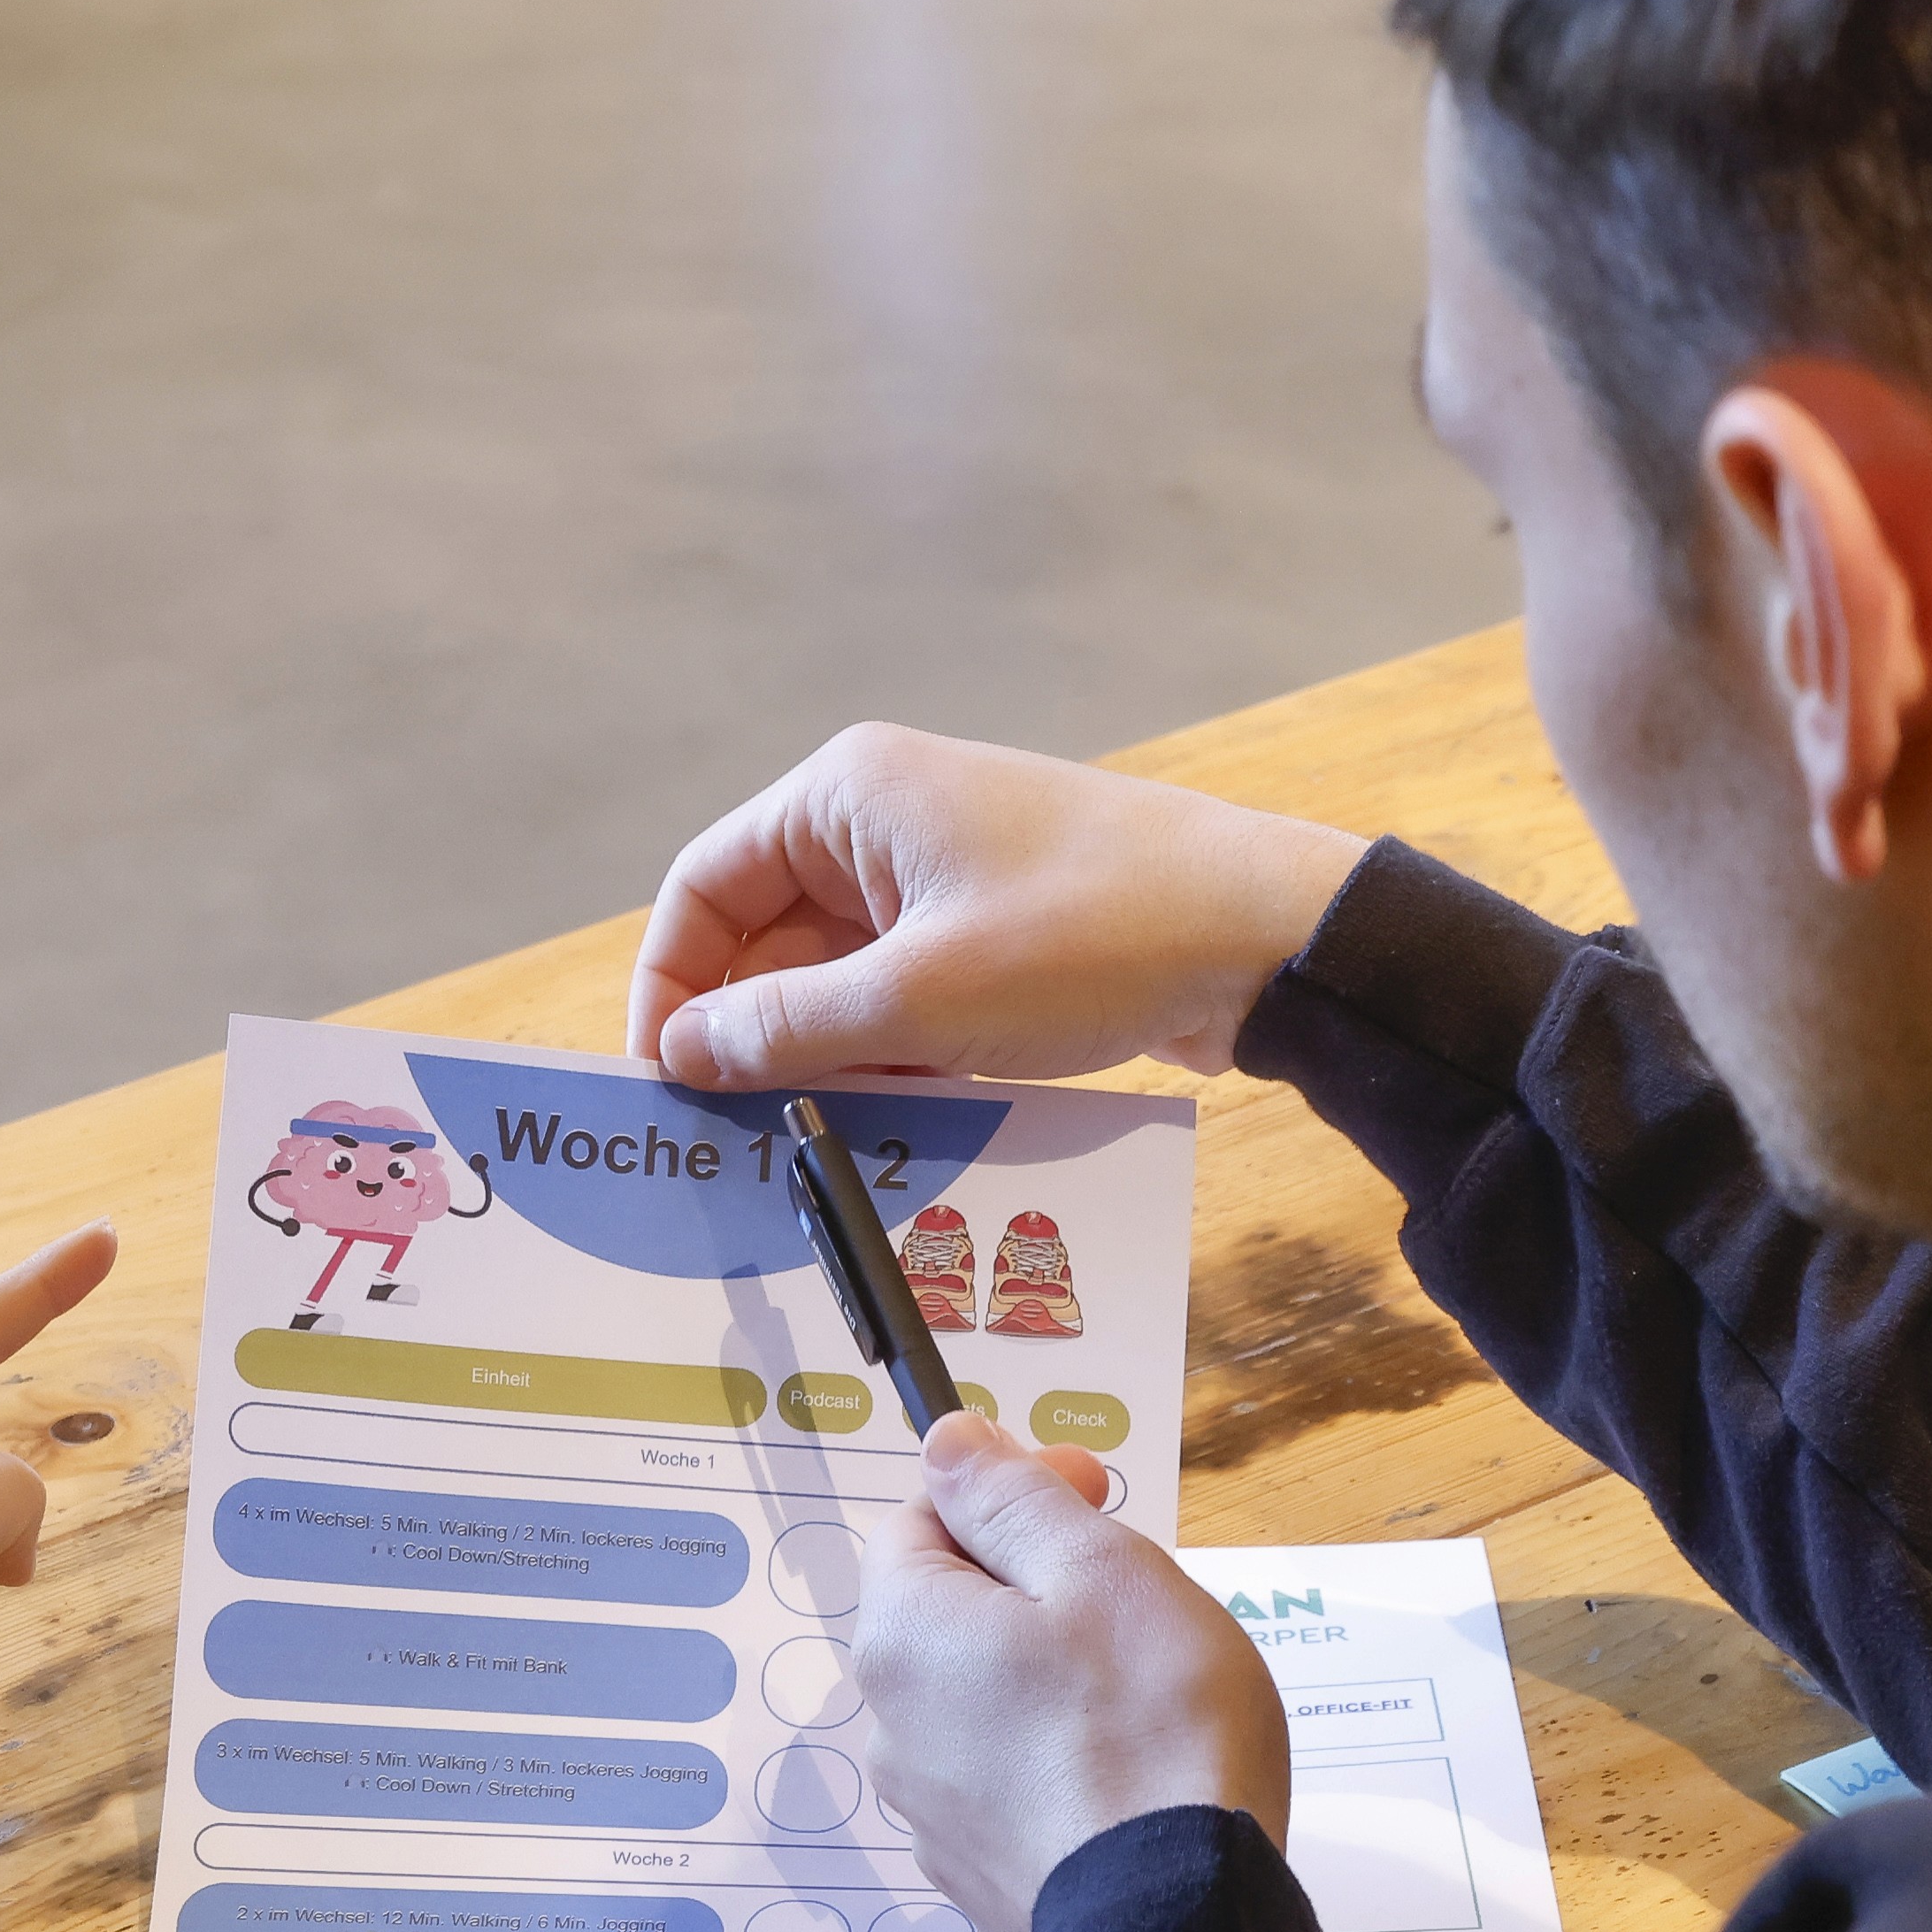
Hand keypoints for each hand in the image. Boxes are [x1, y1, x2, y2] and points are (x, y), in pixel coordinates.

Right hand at [626, 725, 1366, 1087]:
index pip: (705, 886)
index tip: (667, 1081)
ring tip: (838, 1132)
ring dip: (833, 1056)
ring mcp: (946, 873)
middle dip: (758, 1035)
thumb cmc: (1090, 938)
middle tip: (746, 1135)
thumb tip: (683, 1053)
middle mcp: (885, 820)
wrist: (1264, 936)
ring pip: (841, 977)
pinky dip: (897, 1053)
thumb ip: (785, 1029)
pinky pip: (909, 993)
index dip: (671, 985)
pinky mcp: (998, 928)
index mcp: (847, 796)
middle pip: (769, 937)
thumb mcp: (918, 999)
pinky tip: (912, 1115)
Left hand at [854, 1409, 1292, 1931]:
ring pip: (982, 1697)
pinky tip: (1129, 1768)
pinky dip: (1056, 1754)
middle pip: (950, 1611)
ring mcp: (930, 1810)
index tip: (1092, 1493)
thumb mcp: (1101, 1572)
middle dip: (1036, 1585)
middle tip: (1135, 1596)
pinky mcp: (977, 1872)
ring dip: (1048, 1672)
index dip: (1009, 1491)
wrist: (1175, 1927)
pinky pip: (1006, 1777)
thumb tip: (950, 1444)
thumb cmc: (1152, 1739)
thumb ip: (1015, 1499)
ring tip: (1144, 1690)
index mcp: (906, 1634)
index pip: (922, 1519)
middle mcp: (891, 1723)